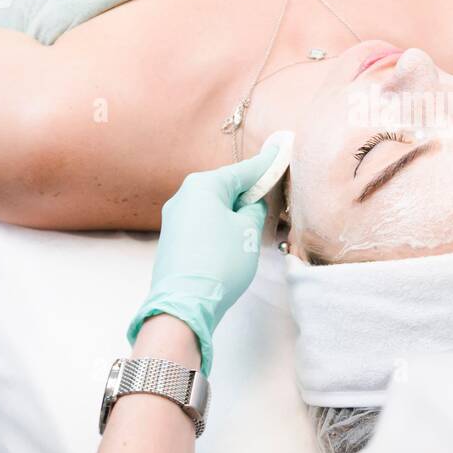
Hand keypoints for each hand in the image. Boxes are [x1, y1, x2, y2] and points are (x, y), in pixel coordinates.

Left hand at [128, 147, 277, 374]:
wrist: (185, 304)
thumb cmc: (221, 261)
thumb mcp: (248, 232)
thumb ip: (254, 210)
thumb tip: (250, 204)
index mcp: (203, 186)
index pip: (243, 170)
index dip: (265, 164)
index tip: (280, 149)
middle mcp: (184, 196)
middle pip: (225, 187)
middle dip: (247, 191)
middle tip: (270, 192)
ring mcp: (174, 218)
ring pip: (213, 206)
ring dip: (233, 211)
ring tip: (253, 223)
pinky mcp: (173, 239)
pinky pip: (203, 221)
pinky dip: (220, 224)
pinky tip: (231, 238)